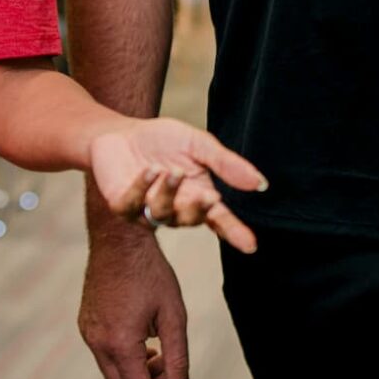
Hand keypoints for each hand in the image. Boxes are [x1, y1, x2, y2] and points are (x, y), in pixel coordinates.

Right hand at [78, 231, 192, 378]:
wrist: (118, 238)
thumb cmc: (150, 272)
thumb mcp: (173, 315)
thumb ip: (178, 358)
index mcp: (120, 342)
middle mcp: (98, 342)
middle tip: (173, 375)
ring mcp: (88, 333)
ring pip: (112, 374)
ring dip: (138, 374)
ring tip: (160, 353)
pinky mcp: (85, 324)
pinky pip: (104, 356)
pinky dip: (126, 359)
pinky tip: (144, 339)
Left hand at [88, 118, 263, 253]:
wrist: (117, 133)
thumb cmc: (161, 141)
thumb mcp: (199, 145)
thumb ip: (227, 164)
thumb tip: (261, 184)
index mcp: (198, 197)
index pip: (220, 220)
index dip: (235, 233)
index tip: (250, 245)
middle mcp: (175, 209)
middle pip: (192, 220)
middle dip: (200, 210)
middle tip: (211, 196)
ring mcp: (146, 211)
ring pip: (163, 213)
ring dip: (170, 193)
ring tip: (173, 171)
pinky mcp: (121, 206)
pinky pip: (133, 204)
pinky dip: (143, 187)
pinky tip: (150, 170)